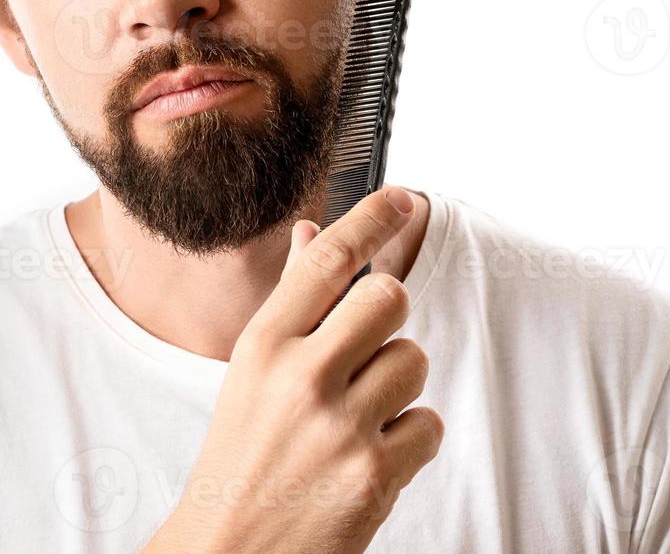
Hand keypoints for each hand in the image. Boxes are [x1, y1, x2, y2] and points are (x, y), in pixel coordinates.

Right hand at [147, 186, 444, 553]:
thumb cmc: (242, 461)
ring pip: (414, 361)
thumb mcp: (250, 374)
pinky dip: (410, 441)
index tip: (403, 197)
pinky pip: (428, 423)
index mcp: (263, 346)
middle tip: (367, 350)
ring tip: (360, 418)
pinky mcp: (376, 473)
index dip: (372, 217)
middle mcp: (301, 377)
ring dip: (398, 386)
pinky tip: (370, 457)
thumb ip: (291, 304)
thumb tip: (313, 232)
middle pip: (389, 298)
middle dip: (389, 319)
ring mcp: (341, 425)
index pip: (327, 258)